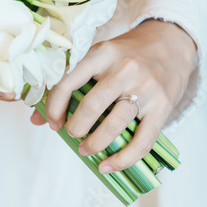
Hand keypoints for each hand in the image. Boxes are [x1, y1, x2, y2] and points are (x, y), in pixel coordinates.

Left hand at [31, 19, 196, 173]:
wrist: (171, 41)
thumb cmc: (127, 52)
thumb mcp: (99, 56)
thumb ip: (71, 82)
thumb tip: (35, 118)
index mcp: (102, 53)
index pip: (69, 81)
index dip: (54, 106)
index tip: (52, 122)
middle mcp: (124, 69)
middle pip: (92, 105)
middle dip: (75, 127)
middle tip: (71, 134)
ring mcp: (146, 88)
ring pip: (115, 124)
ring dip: (95, 144)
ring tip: (85, 150)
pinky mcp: (163, 106)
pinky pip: (142, 140)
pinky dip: (123, 159)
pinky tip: (108, 166)